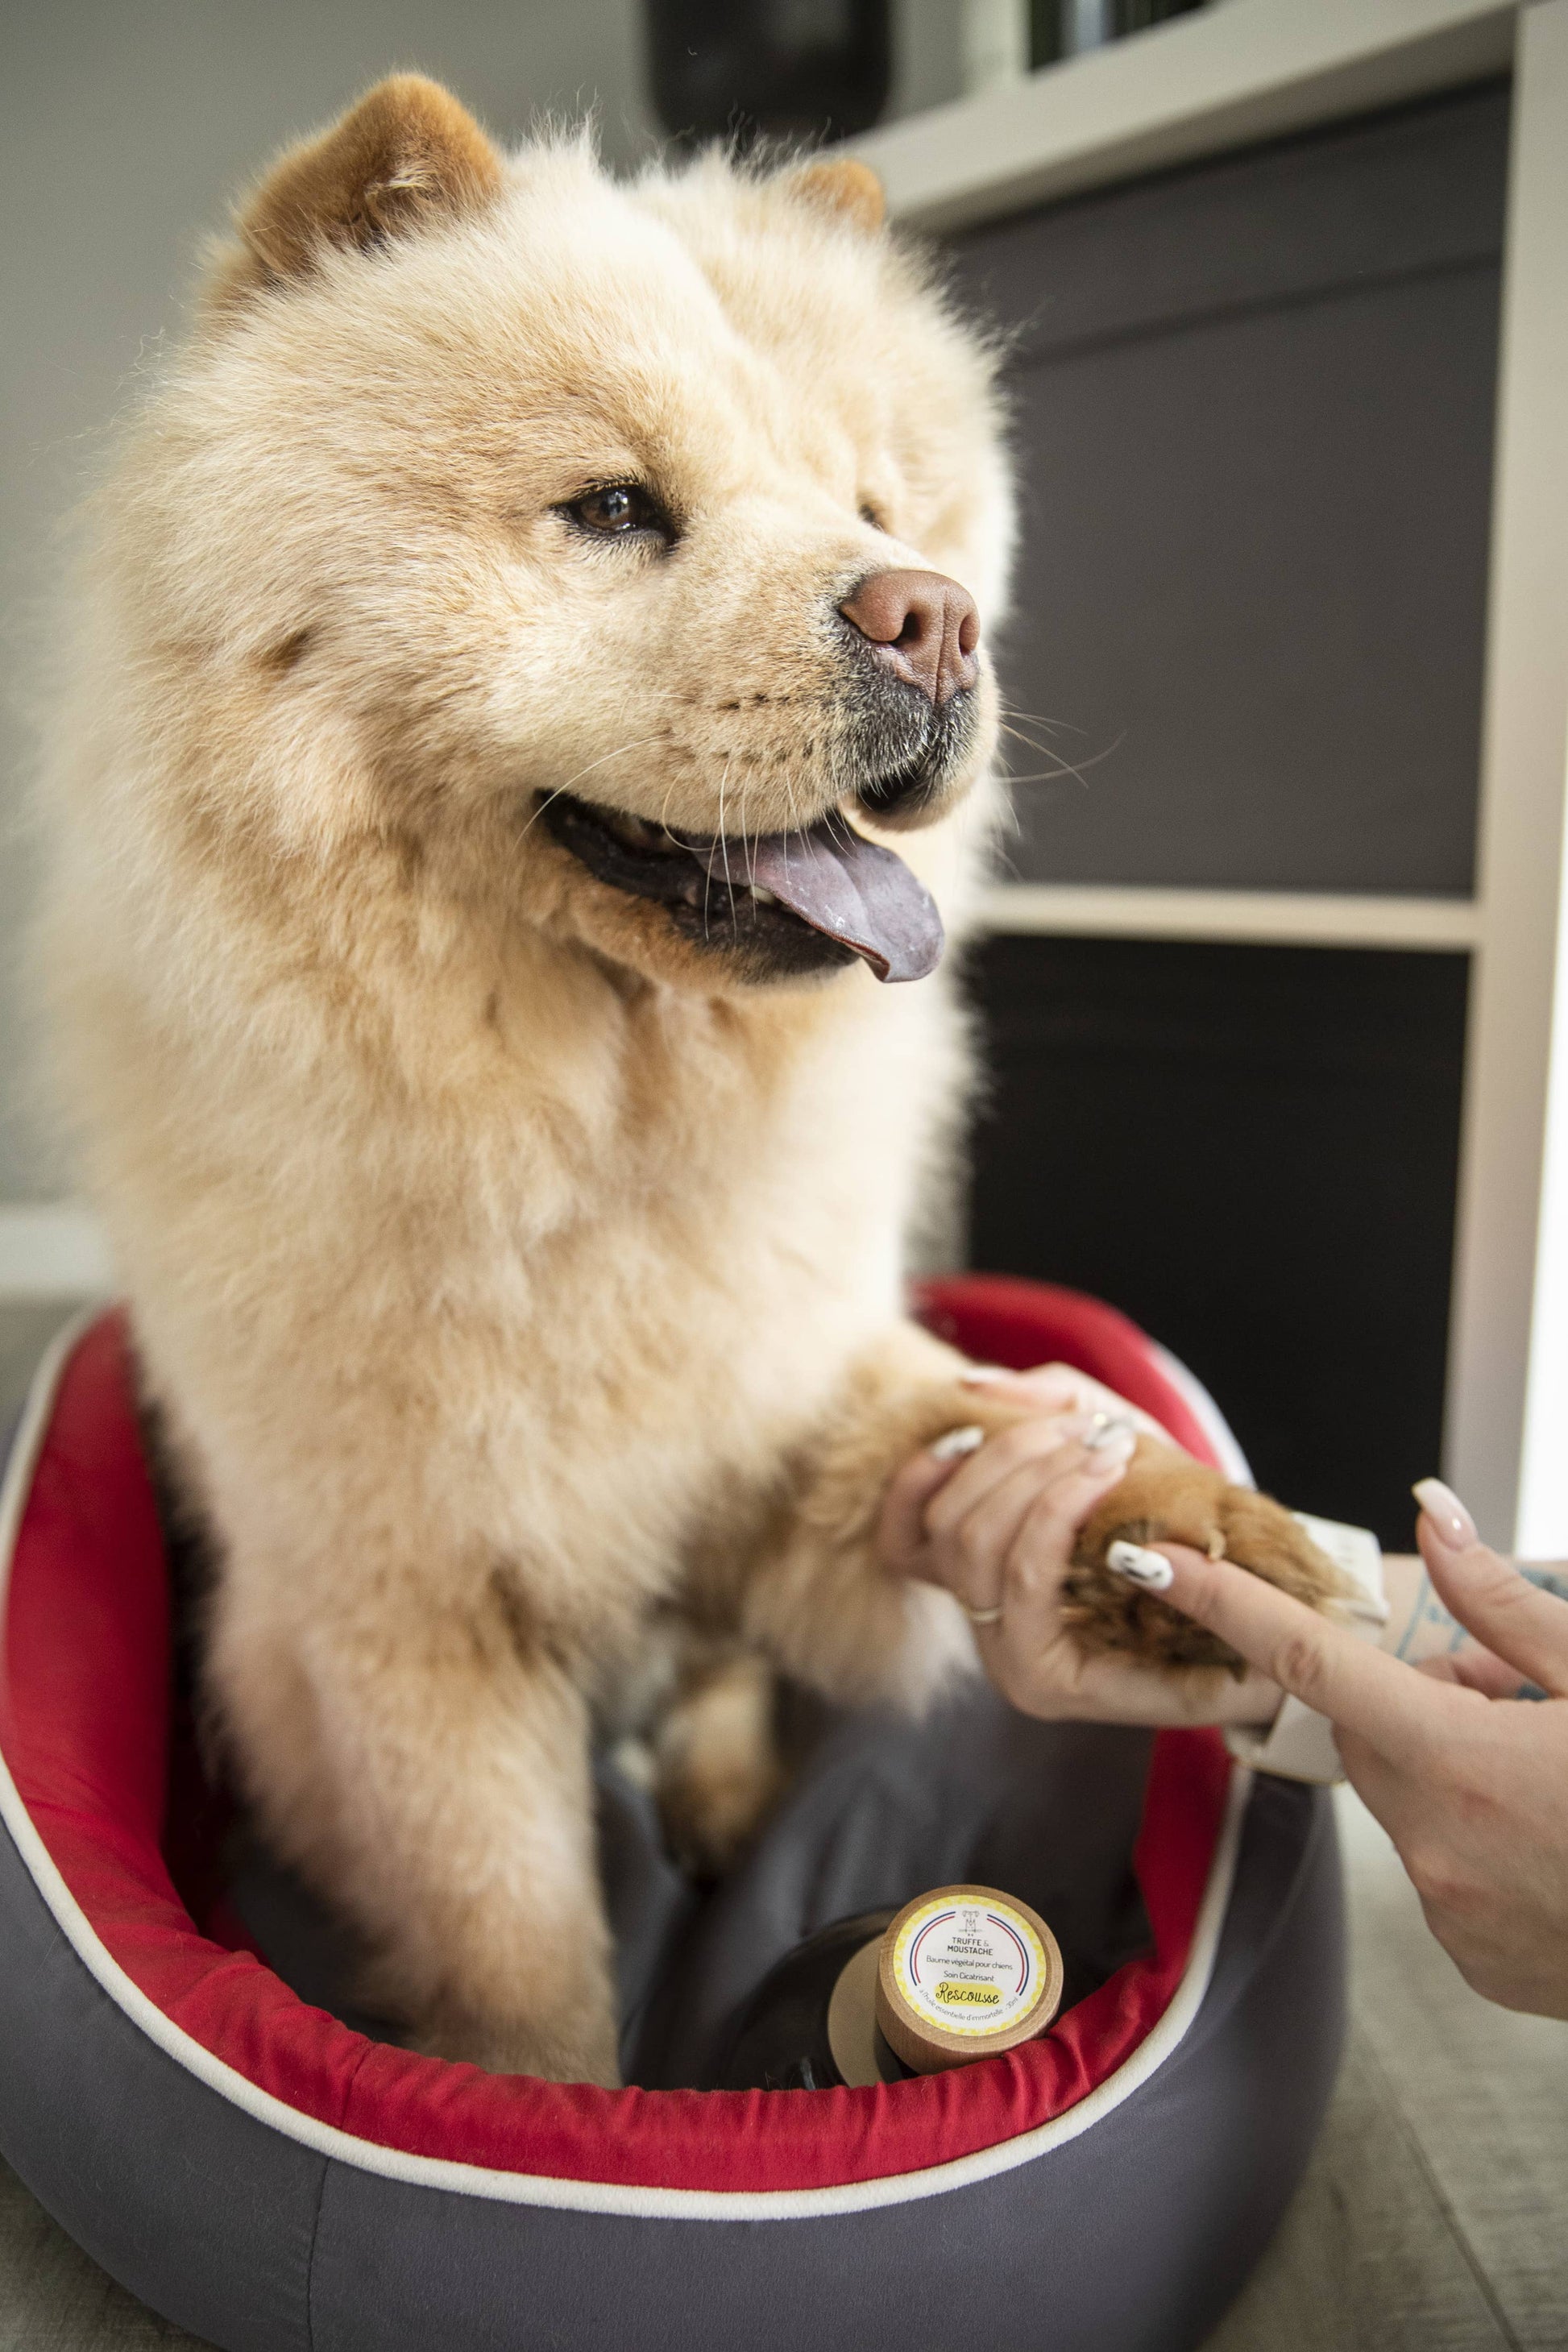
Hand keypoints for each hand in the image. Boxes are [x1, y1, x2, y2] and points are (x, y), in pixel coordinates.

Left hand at [878, 1384, 1282, 1728]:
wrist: (1233, 1632)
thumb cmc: (1232, 1612)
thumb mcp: (1221, 1588)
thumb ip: (1176, 1558)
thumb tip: (1121, 1537)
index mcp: (1050, 1679)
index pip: (1026, 1579)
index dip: (1061, 1505)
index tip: (1118, 1453)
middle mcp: (998, 1655)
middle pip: (973, 1543)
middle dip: (1034, 1467)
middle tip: (1101, 1429)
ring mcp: (976, 1616)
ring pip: (946, 1522)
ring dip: (1005, 1455)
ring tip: (1072, 1424)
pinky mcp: (966, 1574)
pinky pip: (913, 1521)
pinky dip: (934, 1468)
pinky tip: (977, 1428)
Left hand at [1140, 1480, 1567, 2018]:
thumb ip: (1507, 1605)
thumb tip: (1430, 1515)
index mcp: (1459, 1762)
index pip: (1306, 1661)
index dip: (1223, 1603)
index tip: (1148, 1562)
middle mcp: (1435, 1847)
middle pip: (1373, 1733)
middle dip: (1422, 1698)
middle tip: (1518, 1698)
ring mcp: (1453, 1918)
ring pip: (1410, 1801)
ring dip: (1454, 1769)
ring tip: (1555, 1774)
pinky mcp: (1477, 1965)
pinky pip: (1445, 1872)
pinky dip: (1481, 1839)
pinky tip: (1560, 1842)